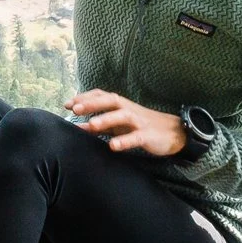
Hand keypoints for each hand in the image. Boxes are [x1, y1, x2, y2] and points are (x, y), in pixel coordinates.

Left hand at [65, 89, 184, 156]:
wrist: (173, 132)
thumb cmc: (141, 126)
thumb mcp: (118, 125)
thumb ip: (99, 126)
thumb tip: (78, 127)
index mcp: (121, 105)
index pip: (101, 96)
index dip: (84, 98)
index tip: (67, 104)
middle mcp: (129, 109)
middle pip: (110, 100)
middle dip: (92, 103)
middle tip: (75, 109)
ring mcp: (139, 121)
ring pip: (122, 116)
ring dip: (106, 119)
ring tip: (91, 126)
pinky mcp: (148, 135)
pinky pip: (136, 137)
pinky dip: (125, 141)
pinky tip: (113, 146)